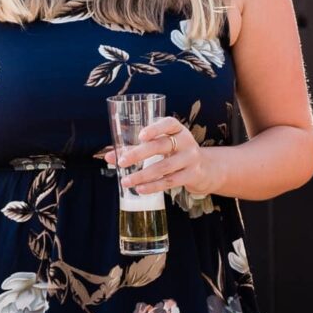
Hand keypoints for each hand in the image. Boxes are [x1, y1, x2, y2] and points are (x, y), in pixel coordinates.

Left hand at [104, 116, 218, 196]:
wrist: (204, 168)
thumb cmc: (174, 153)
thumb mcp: (160, 146)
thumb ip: (135, 149)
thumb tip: (108, 157)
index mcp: (177, 129)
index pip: (169, 124)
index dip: (155, 128)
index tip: (140, 136)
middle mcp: (186, 141)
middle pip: (162, 146)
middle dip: (139, 154)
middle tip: (122, 162)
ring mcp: (190, 158)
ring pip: (164, 167)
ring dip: (142, 175)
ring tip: (126, 181)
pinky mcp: (192, 175)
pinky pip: (170, 181)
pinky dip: (153, 186)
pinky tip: (140, 189)